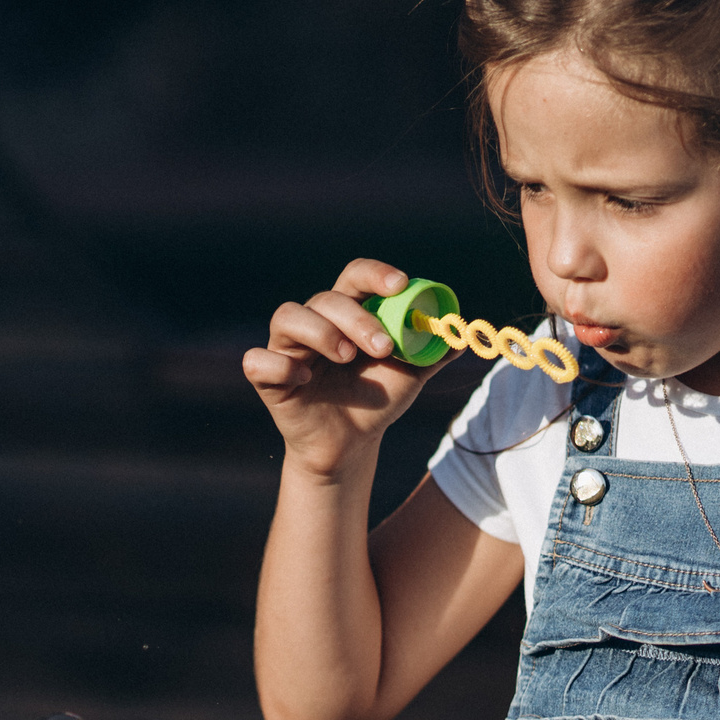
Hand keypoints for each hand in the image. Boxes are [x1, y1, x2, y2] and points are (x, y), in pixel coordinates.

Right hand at [244, 260, 453, 479]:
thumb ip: (433, 351)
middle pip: (325, 298)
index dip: (375, 274)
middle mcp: (315, 323)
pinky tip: (302, 380)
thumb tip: (462, 332)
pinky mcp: (268, 378)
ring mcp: (288, 348)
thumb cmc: (376, 400)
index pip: (355, 277)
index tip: (400, 285)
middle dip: (357, 318)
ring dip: (320, 332)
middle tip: (382, 347)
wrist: (352, 445)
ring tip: (346, 357)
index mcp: (348, 313)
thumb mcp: (411, 375)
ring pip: (287, 316)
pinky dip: (279, 365)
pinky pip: (258, 360)